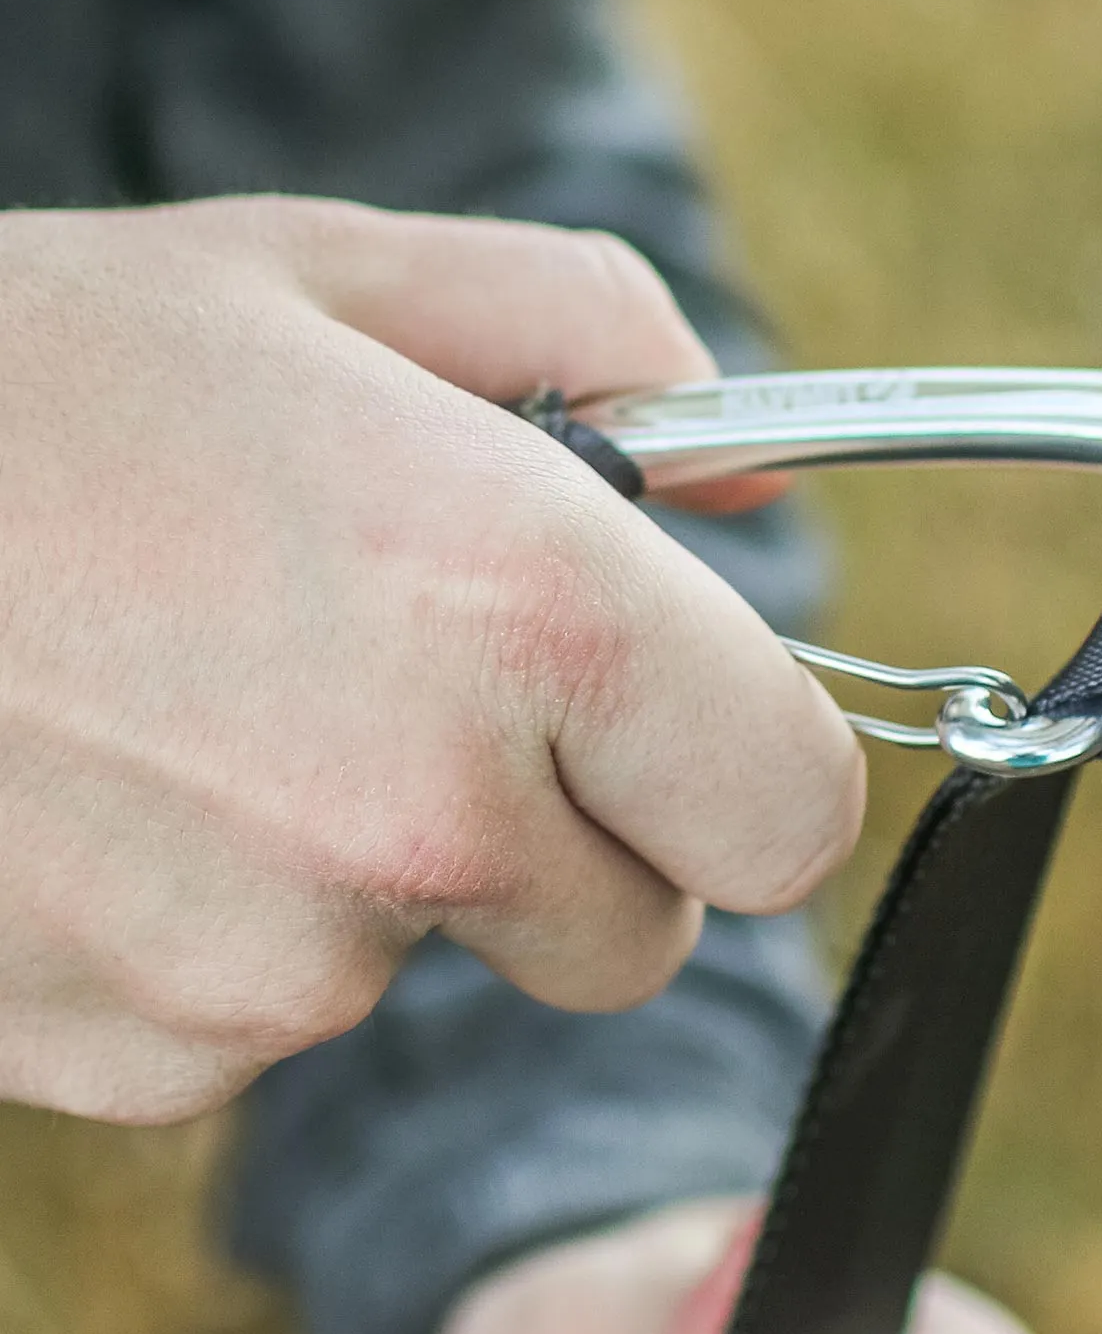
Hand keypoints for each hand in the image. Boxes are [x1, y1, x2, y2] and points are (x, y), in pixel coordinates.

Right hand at [0, 196, 861, 1121]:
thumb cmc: (22, 374)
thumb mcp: (321, 271)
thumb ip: (596, 344)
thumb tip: (753, 483)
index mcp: (522, 606)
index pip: (792, 812)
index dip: (748, 769)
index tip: (679, 725)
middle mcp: (426, 814)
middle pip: (643, 930)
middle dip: (575, 836)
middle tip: (415, 688)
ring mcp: (272, 965)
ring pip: (433, 970)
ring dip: (374, 872)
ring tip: (200, 700)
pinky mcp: (137, 1062)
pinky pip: (264, 1023)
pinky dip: (218, 933)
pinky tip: (103, 791)